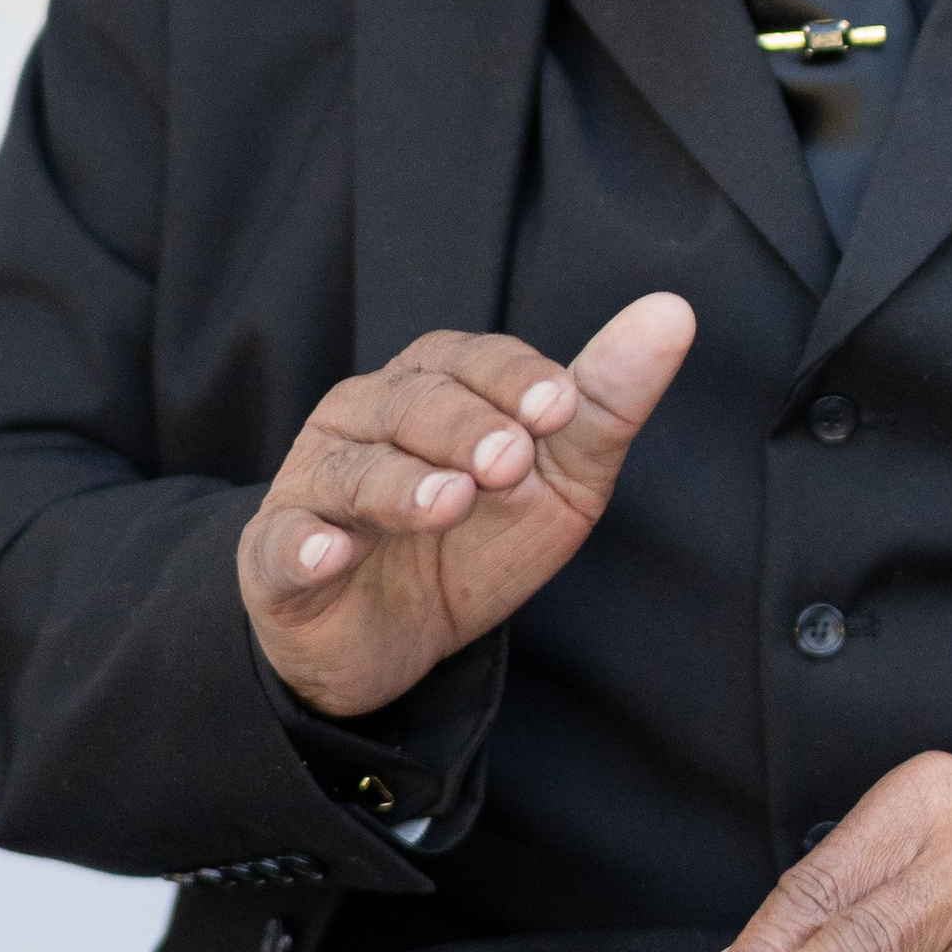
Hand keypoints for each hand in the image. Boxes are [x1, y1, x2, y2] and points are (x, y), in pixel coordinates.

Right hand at [240, 293, 694, 716]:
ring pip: (353, 470)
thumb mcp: (558, 476)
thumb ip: (606, 401)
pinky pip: (284, 545)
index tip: (561, 406)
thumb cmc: (477, 537)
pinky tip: (331, 551)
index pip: (471, 360)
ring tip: (450, 503)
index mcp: (432, 384)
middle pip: (411, 403)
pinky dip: (305, 547)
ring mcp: (316, 485)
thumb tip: (674, 311)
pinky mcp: (278, 558)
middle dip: (466, 427)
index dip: (516, 379)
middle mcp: (364, 418)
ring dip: (401, 485)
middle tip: (511, 462)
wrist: (392, 639)